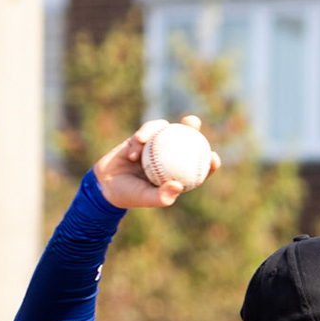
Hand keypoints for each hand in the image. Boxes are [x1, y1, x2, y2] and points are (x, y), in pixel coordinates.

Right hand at [93, 115, 221, 208]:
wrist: (106, 185)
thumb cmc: (129, 195)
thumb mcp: (145, 198)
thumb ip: (162, 196)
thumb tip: (178, 186)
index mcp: (177, 173)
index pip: (198, 166)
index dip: (210, 161)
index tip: (213, 157)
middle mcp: (169, 157)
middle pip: (186, 138)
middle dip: (193, 127)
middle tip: (192, 123)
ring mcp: (156, 145)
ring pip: (165, 130)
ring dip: (161, 128)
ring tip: (157, 132)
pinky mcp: (142, 138)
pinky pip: (146, 131)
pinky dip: (143, 136)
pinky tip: (137, 144)